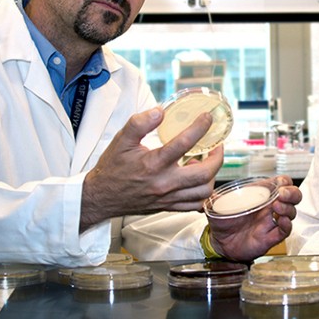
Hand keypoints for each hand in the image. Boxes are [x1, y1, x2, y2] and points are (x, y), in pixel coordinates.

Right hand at [79, 106, 223, 231]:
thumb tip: (160, 111)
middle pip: (203, 173)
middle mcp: (164, 183)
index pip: (184, 143)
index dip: (200, 127)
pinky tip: (199, 180)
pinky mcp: (168, 206)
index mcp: (153, 164)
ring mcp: (168, 197)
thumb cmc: (112, 168)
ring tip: (208, 162)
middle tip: (216, 145)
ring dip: (212, 175)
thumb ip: (139, 123)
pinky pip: (195, 205)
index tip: (208, 117)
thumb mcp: (121, 140)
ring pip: (203, 191)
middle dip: (216, 157)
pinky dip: (203, 192)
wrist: (101, 197)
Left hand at [207, 175, 301, 261]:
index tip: (280, 183)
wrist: (218, 242)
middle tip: (282, 194)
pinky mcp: (270, 237)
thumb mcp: (219, 202)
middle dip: (292, 193)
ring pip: (291, 212)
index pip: (282, 183)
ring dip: (288, 208)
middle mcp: (269, 207)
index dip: (285, 182)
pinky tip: (282, 221)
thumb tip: (211, 185)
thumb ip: (218, 193)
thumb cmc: (222, 220)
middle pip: (293, 196)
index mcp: (260, 194)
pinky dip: (287, 225)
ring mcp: (271, 222)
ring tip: (277, 207)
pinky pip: (285, 231)